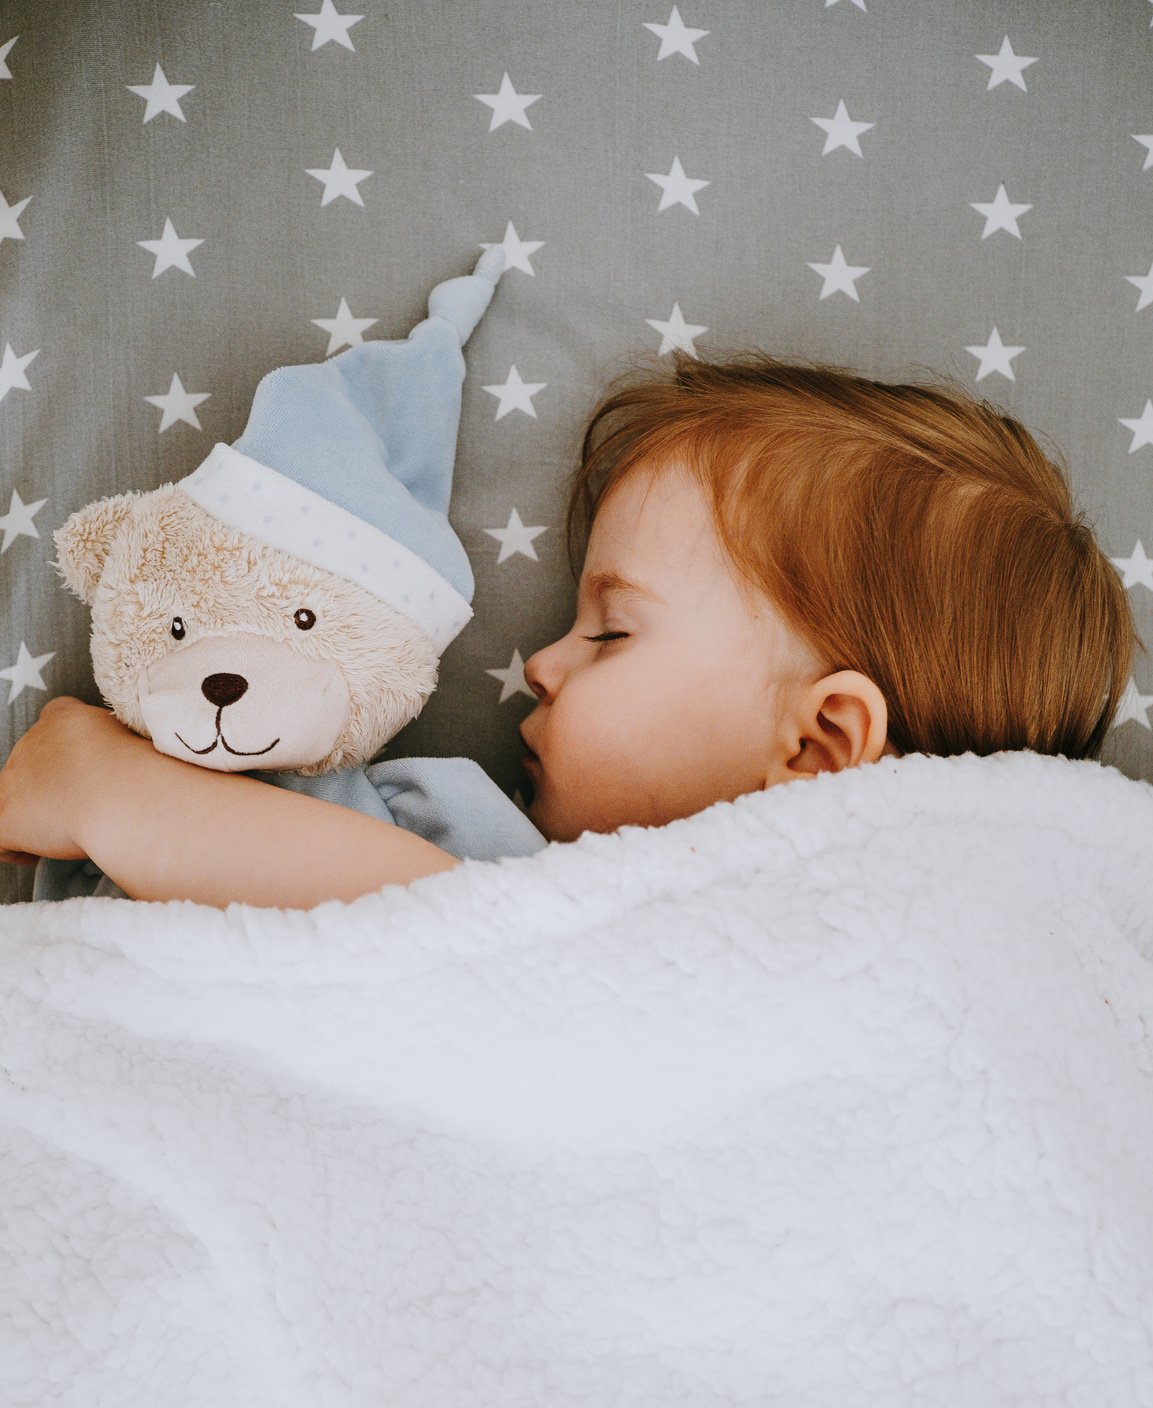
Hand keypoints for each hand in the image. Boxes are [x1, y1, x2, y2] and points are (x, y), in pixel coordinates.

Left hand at [0, 696, 128, 865]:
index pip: (53, 722)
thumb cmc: (141, 769)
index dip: (64, 749)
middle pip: (28, 763)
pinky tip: (38, 857)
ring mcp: (13, 780)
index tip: (81, 771)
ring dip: (30, 816)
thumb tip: (125, 762)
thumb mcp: (134, 737)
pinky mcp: (6, 817)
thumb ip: (117, 743)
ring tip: (57, 834)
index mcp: (64, 718)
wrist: (123, 793)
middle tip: (78, 806)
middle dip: (47, 785)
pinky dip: (16, 849)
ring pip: (8, 798)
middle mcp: (31, 742)